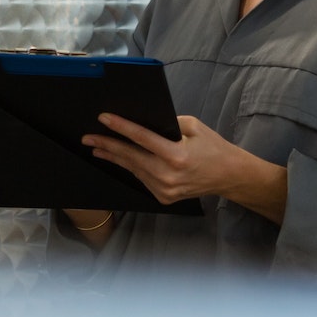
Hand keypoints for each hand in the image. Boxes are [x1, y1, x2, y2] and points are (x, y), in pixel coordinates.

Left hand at [83, 114, 287, 221]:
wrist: (228, 176)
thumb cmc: (212, 147)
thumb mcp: (193, 126)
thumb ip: (168, 124)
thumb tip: (143, 121)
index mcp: (176, 155)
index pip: (141, 139)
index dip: (120, 127)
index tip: (103, 118)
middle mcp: (168, 175)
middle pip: (130, 157)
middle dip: (107, 146)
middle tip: (88, 138)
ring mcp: (165, 189)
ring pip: (133, 169)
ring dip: (114, 158)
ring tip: (97, 149)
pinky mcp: (164, 198)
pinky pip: (142, 179)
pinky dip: (132, 168)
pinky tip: (120, 160)